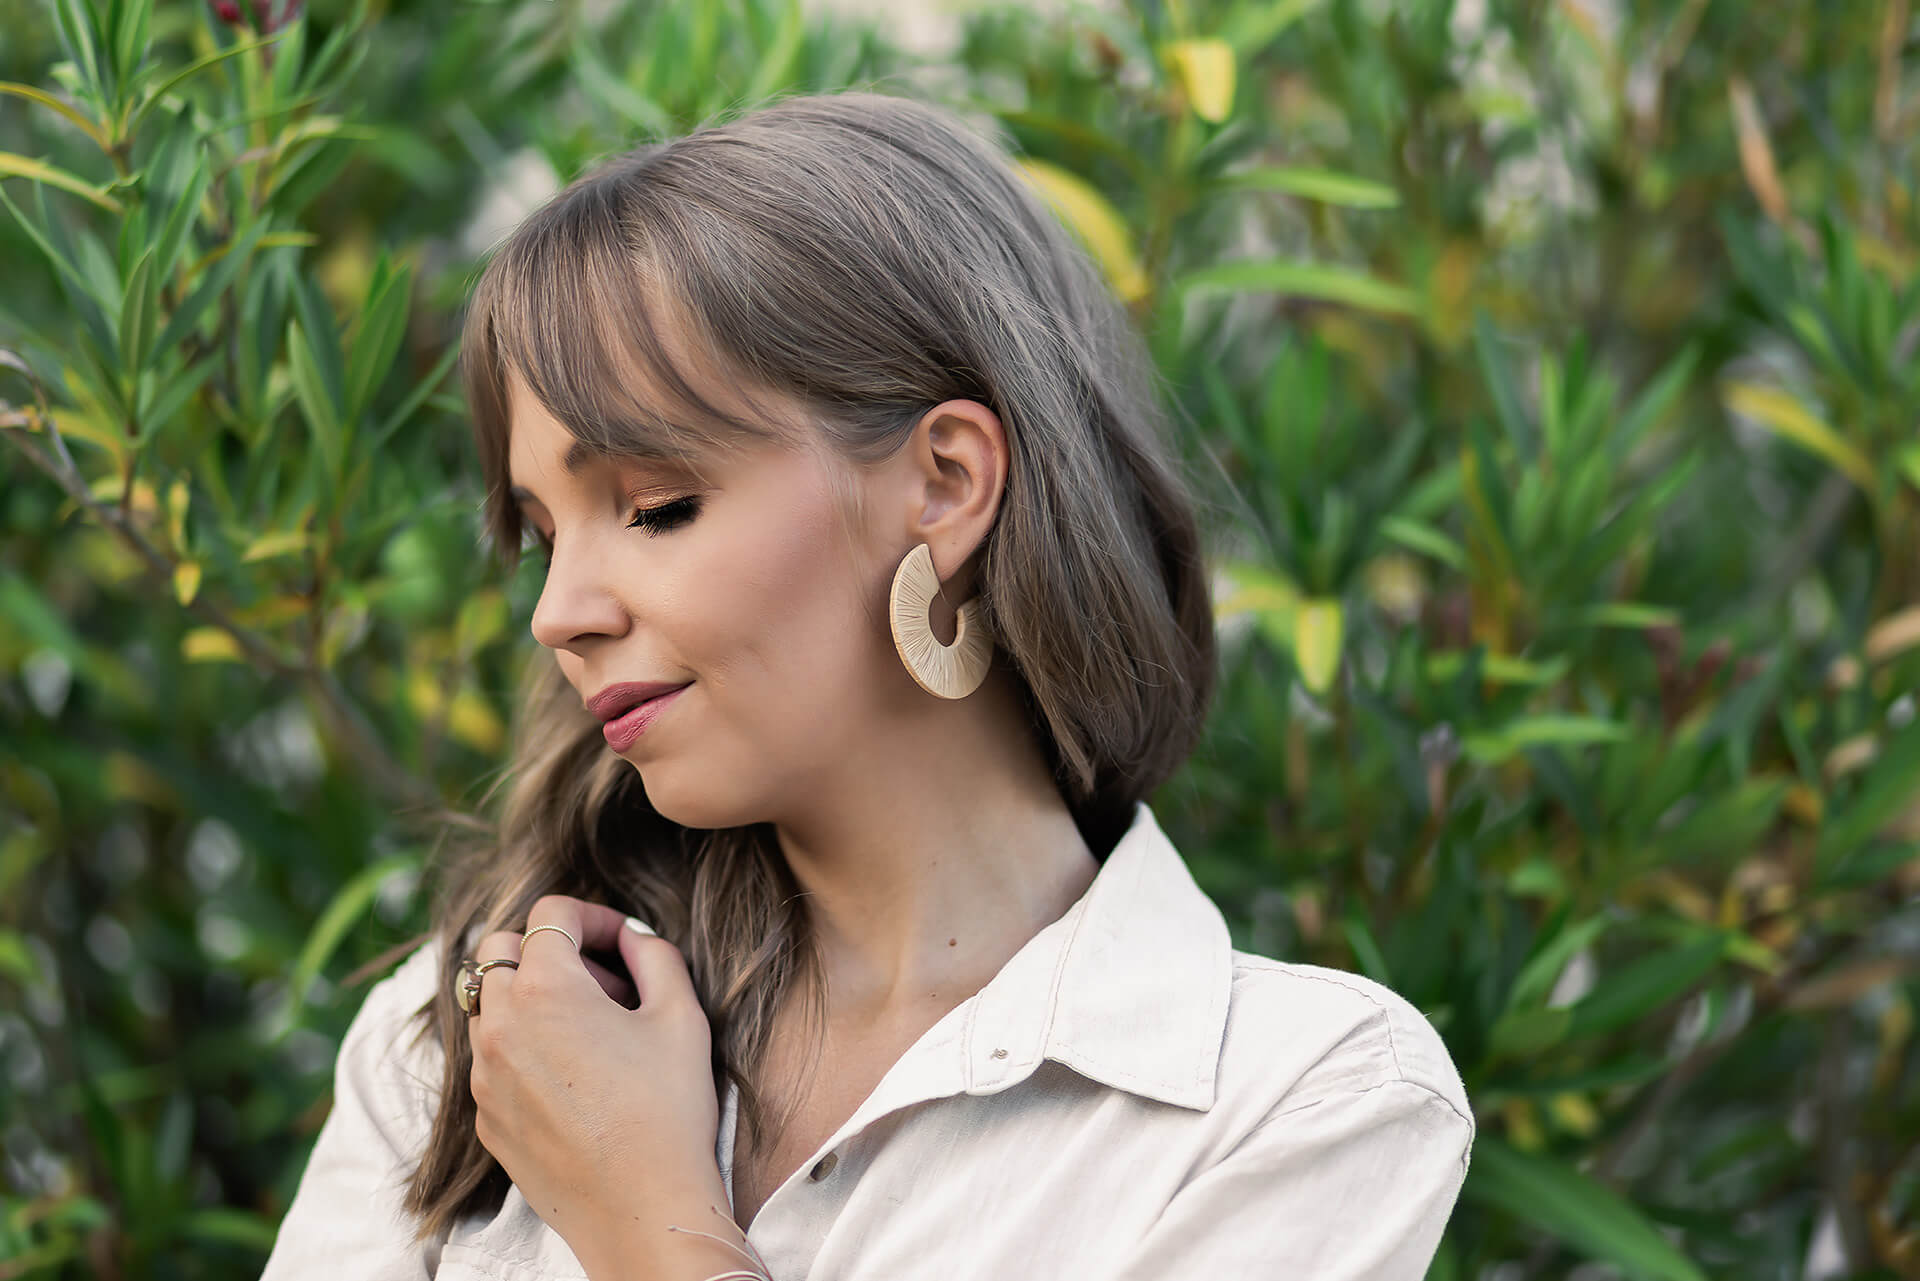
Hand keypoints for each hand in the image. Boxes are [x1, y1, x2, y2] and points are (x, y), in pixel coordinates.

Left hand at [466, 896, 727, 1260]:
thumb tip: (634, 937)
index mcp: (546, 989)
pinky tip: (573, 1078)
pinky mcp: (486, 1117)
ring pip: (487, 1004)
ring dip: (530, 998)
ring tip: (588, 1030)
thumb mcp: (681, 1016)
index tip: (622, 939)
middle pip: (499, 949)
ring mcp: (485, 1075)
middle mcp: (500, 1025)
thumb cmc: (668, 1111)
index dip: (593, 915)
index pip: (551, 913)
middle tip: (602, 982)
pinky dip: (522, 1047)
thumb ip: (656, 955)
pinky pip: (491, 1059)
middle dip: (548, 949)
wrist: (641, 1209)